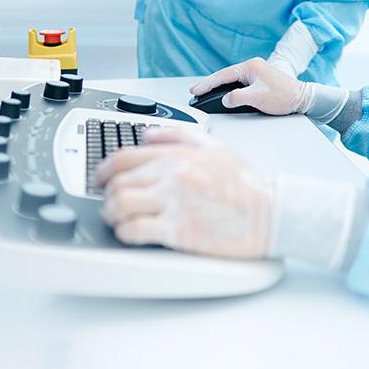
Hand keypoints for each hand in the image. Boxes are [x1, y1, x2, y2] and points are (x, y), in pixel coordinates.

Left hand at [95, 127, 272, 258]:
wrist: (269, 212)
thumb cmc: (245, 183)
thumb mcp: (214, 147)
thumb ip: (177, 136)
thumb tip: (147, 134)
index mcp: (177, 155)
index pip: (124, 157)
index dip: (103, 170)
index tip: (99, 179)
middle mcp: (171, 175)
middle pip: (117, 182)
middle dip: (107, 194)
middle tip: (111, 202)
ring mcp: (174, 203)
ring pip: (120, 204)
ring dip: (112, 214)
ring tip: (117, 219)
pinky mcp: (178, 231)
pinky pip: (135, 230)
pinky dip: (125, 233)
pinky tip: (131, 233)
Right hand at [191, 57, 312, 115]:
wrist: (303, 98)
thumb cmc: (284, 96)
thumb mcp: (258, 98)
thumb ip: (238, 98)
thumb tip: (225, 99)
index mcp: (250, 66)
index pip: (223, 75)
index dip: (207, 83)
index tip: (195, 89)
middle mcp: (252, 66)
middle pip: (225, 76)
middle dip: (210, 84)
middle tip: (195, 92)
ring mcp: (256, 73)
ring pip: (231, 80)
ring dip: (218, 86)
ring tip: (204, 93)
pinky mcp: (259, 80)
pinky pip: (238, 83)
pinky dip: (228, 88)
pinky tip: (222, 93)